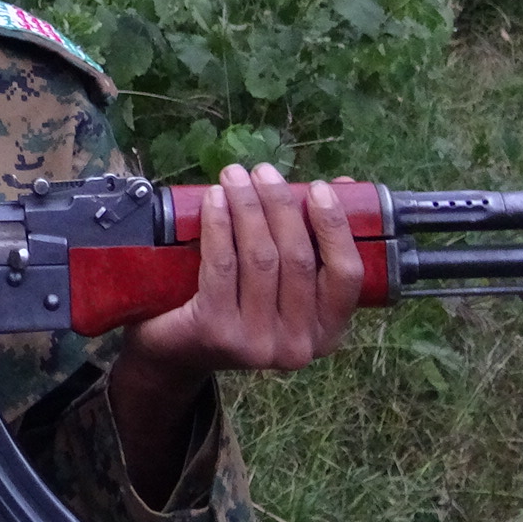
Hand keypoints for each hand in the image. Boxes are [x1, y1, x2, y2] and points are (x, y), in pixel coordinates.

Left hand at [106, 164, 363, 504]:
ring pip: (260, 258)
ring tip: (234, 176)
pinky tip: (214, 200)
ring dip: (247, 207)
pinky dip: (219, 225)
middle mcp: (298, 344)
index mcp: (326, 332)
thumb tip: (340, 185)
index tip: (318, 187)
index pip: (347, 275)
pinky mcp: (217, 331)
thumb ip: (312, 241)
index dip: (335, 227)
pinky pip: (222, 264)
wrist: (175, 350)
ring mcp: (258, 342)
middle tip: (262, 171)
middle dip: (280, 204)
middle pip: (298, 258)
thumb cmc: (235, 305)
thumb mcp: (280, 282)